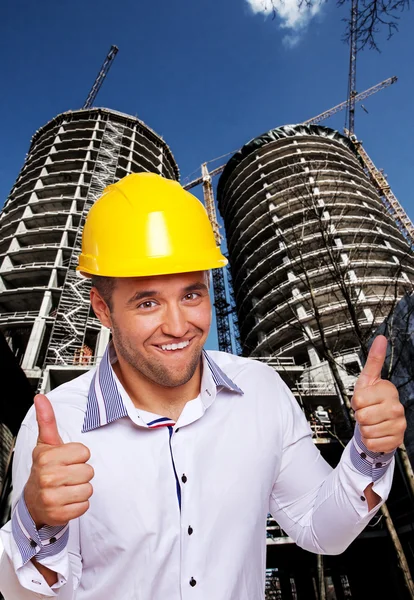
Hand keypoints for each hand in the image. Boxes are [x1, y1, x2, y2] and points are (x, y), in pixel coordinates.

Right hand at [24, 394, 93, 527]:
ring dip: (81, 489)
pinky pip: (84, 506)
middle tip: (67, 474)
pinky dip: (79, 504)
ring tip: (68, 487)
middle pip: (89, 471)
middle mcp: (47, 477)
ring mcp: (52, 498)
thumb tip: (40, 398)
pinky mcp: (59, 514)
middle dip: (81, 473)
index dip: (79, 455)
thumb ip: (46, 420)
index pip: (84, 452)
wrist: (33, 500)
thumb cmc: (45, 468)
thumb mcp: (46, 444)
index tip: (67, 459)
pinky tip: (67, 500)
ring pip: (88, 489)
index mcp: (47, 458)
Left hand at [352, 335, 405, 453]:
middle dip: (359, 416)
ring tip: (372, 422)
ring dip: (364, 429)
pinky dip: (370, 440)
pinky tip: (376, 432)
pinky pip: (372, 443)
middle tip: (367, 412)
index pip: (358, 400)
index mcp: (388, 390)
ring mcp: (399, 424)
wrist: (379, 421)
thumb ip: (374, 359)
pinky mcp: (396, 439)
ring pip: (366, 431)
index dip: (356, 402)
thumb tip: (380, 339)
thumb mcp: (368, 379)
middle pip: (362, 417)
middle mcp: (396, 406)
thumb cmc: (371, 399)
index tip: (362, 399)